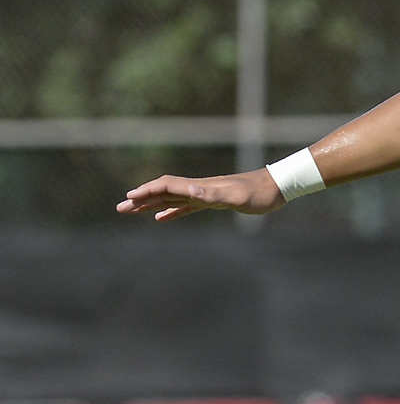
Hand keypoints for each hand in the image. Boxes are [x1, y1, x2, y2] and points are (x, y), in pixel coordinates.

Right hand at [116, 170, 283, 220]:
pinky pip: (185, 207)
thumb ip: (214, 194)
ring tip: (131, 211)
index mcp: (200, 186)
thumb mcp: (236, 196)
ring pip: (170, 199)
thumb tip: (192, 191)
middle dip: (141, 199)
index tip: (129, 198)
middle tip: (119, 208)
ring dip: (150, 205)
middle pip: (163, 192)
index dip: (148, 192)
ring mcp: (205, 194)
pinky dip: (171, 212)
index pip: (167, 186)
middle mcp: (199, 188)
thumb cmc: (259, 193)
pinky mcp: (213, 201)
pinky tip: (161, 218)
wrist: (277, 187)